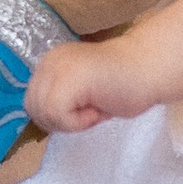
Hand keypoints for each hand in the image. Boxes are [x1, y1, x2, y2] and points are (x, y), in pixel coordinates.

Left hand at [28, 39, 147, 130]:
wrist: (149, 69)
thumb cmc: (122, 84)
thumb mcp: (78, 92)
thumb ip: (59, 99)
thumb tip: (43, 119)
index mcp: (49, 62)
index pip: (32, 102)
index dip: (58, 115)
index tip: (86, 105)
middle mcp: (49, 61)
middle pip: (34, 109)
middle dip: (62, 120)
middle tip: (91, 109)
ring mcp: (57, 67)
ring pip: (45, 114)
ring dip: (72, 121)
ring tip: (95, 107)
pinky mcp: (68, 79)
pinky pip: (59, 115)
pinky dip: (79, 122)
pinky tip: (98, 108)